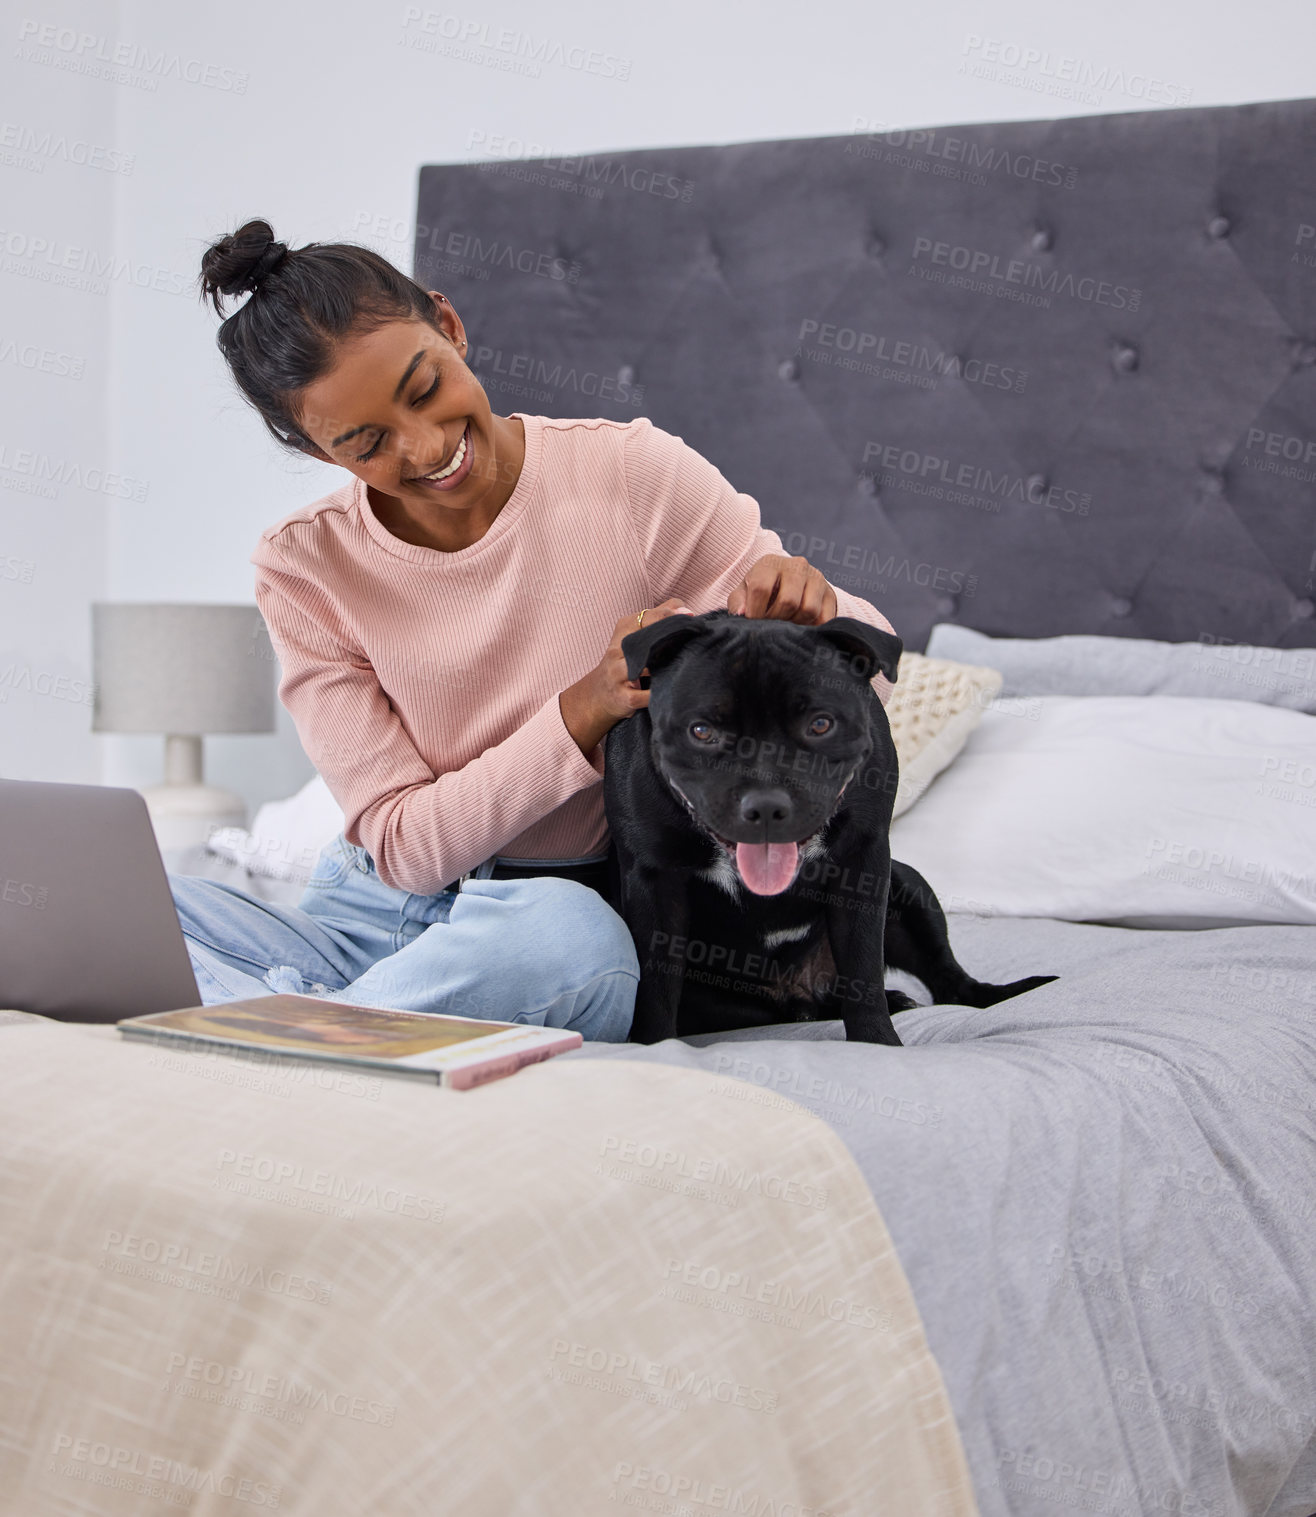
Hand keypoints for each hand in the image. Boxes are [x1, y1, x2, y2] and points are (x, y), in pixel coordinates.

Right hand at [559, 598, 692, 754]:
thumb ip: (660, 616)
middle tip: (691, 642)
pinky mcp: (622, 696)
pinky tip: (669, 691)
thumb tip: (687, 611)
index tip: (691, 623)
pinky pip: (643, 695)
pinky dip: (656, 694)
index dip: (673, 618)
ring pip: (644, 668)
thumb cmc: (625, 660)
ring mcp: (617, 673)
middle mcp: (617, 648)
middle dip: (671, 640)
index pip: (650, 616)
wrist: (599, 694)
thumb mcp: (636, 634)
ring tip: (682, 667)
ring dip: (665, 668)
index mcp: (624, 628)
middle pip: (648, 639)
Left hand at [727, 554, 836, 623]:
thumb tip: (742, 613)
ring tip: (786, 625)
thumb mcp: (744, 594)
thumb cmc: (761, 591)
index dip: (755, 611)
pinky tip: (800, 626)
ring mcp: (816, 577)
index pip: (761, 587)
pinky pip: (824, 618)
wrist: (788, 585)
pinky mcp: (830, 593)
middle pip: (788, 601)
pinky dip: (812, 628)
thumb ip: (738, 603)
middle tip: (770, 627)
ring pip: (809, 610)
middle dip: (776, 620)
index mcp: (770, 563)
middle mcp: (797, 565)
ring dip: (795, 624)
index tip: (753, 622)